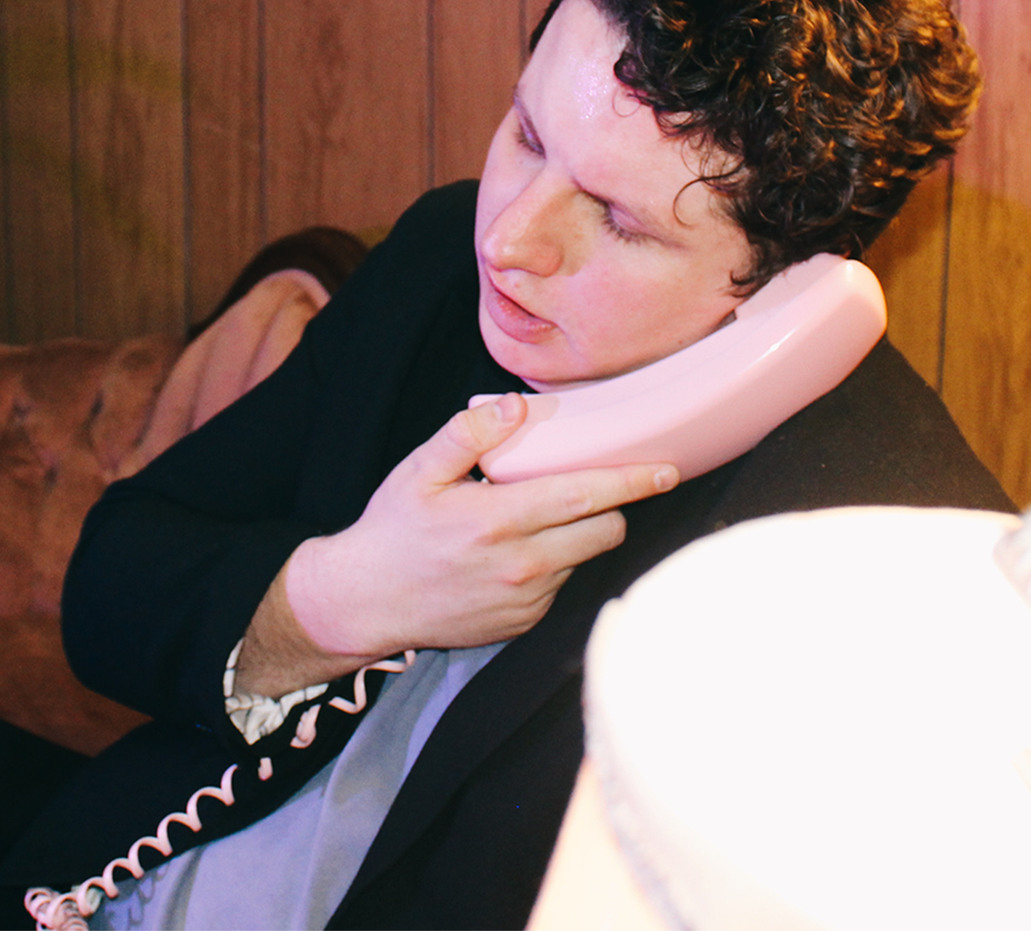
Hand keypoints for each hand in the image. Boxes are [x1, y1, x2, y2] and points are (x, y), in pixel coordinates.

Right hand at [238, 396, 676, 694]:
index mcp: (498, 520)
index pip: (585, 497)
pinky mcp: (522, 624)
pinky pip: (559, 585)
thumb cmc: (392, 529)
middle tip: (598, 484)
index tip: (666, 468)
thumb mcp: (419, 470)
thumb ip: (468, 434)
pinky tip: (518, 550)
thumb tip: (515, 405)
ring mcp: (524, 601)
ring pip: (583, 558)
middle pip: (603, 532)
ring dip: (577, 534)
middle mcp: (520, 566)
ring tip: (539, 516)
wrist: (364, 602)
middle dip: (612, 506)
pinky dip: (553, 562)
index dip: (632, 481)